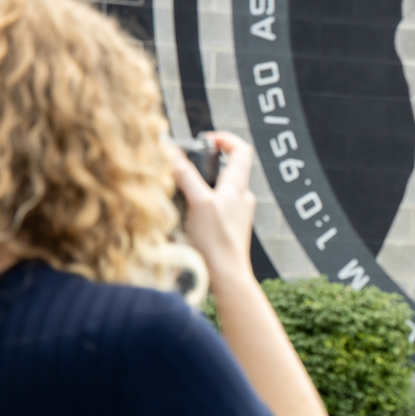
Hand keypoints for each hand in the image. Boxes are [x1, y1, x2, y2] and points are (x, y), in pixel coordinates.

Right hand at [168, 131, 256, 285]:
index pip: (241, 151)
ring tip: (182, 189)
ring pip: (220, 189)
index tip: (206, 139)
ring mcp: (236, 214)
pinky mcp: (227, 228)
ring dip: (202, 183)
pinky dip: (201, 202)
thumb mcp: (199, 203)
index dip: (225, 139)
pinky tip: (186, 212)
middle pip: (229, 168)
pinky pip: (215, 207)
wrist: (226, 276)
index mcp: (238, 187)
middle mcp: (241, 198)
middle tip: (186, 164)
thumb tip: (173, 153)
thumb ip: (187, 176)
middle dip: (206, 162)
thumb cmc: (217, 242)